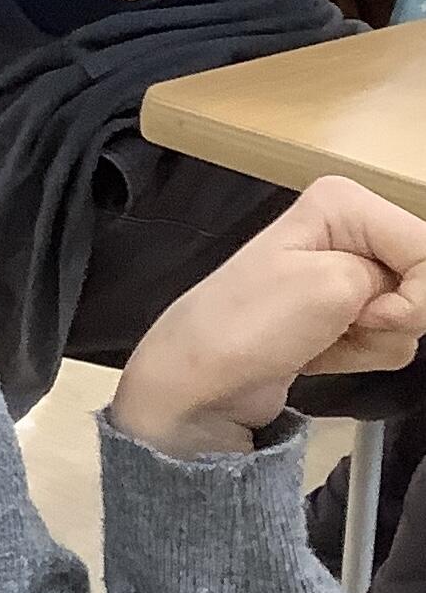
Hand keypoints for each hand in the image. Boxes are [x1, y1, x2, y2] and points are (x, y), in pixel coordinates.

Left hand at [112, 177, 425, 457]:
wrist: (190, 389)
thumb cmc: (244, 329)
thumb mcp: (335, 286)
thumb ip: (412, 279)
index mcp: (342, 204)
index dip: (417, 292)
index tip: (370, 313)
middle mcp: (346, 233)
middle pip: (423, 281)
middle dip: (394, 316)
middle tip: (341, 325)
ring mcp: (342, 280)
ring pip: (410, 317)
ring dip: (373, 341)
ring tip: (318, 341)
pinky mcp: (338, 322)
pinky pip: (386, 340)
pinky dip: (359, 355)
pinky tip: (316, 355)